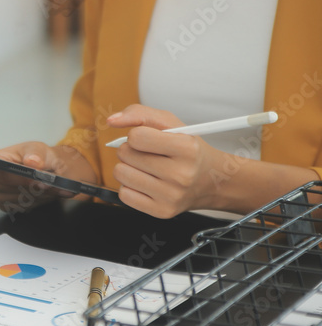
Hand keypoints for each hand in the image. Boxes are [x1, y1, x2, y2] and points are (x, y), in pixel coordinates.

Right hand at [0, 142, 93, 213]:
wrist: (37, 166)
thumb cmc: (32, 155)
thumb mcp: (36, 148)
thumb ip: (35, 154)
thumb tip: (33, 162)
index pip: (2, 175)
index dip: (22, 179)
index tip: (41, 182)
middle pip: (10, 190)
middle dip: (33, 188)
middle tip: (53, 185)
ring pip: (19, 200)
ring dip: (37, 196)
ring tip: (52, 187)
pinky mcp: (2, 206)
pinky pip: (22, 207)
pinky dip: (36, 202)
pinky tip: (42, 192)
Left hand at [107, 104, 226, 217]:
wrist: (212, 181)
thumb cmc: (187, 149)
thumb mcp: (171, 124)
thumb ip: (139, 114)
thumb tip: (111, 120)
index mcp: (187, 149)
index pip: (136, 137)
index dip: (136, 135)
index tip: (148, 139)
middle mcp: (181, 175)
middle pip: (125, 154)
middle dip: (131, 150)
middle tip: (149, 154)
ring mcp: (172, 196)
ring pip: (120, 174)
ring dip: (128, 167)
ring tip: (146, 168)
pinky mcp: (162, 211)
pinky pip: (124, 194)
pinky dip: (130, 186)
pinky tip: (147, 183)